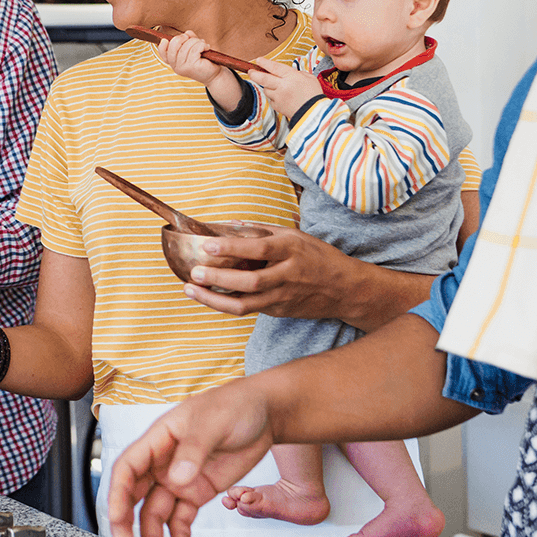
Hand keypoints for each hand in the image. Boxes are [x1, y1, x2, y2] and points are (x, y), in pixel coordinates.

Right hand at [108, 380, 274, 536]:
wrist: (263, 413)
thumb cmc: (233, 405)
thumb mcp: (213, 421)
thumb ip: (194, 449)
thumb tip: (177, 478)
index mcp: (159, 438)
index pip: (128, 467)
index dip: (117, 492)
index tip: (117, 516)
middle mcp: (163, 462)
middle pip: (134, 495)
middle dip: (126, 521)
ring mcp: (180, 479)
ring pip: (155, 512)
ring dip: (151, 533)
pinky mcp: (198, 492)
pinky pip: (181, 519)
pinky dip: (178, 535)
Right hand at [158, 32, 223, 85]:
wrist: (214, 75)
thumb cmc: (203, 60)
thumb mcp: (193, 47)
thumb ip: (188, 39)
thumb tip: (187, 32)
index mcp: (173, 62)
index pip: (162, 52)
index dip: (163, 44)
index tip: (171, 39)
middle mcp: (176, 66)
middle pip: (173, 45)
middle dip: (183, 38)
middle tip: (193, 39)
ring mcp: (183, 67)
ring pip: (186, 46)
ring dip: (196, 41)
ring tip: (203, 45)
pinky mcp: (191, 67)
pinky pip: (194, 49)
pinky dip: (202, 45)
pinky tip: (206, 47)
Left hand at [181, 224, 429, 330]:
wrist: (345, 290)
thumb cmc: (318, 256)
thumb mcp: (295, 235)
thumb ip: (262, 230)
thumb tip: (229, 225)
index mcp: (291, 249)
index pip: (259, 248)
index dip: (232, 247)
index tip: (208, 245)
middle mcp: (287, 275)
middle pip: (249, 281)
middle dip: (218, 278)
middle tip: (195, 272)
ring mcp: (283, 297)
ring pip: (245, 304)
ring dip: (214, 299)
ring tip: (191, 290)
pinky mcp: (279, 311)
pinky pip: (249, 309)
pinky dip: (226, 303)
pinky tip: (208, 296)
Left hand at [247, 57, 320, 117]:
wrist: (314, 113)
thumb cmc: (314, 95)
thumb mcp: (309, 78)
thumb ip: (298, 73)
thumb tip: (290, 73)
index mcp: (291, 77)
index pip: (274, 67)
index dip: (264, 63)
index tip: (258, 60)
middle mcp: (282, 86)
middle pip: (263, 78)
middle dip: (254, 74)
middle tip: (250, 71)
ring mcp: (279, 97)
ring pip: (266, 89)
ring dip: (267, 86)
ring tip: (275, 86)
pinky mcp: (277, 107)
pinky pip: (271, 99)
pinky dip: (274, 97)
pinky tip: (281, 97)